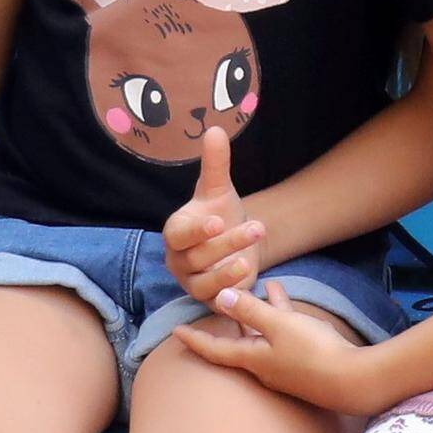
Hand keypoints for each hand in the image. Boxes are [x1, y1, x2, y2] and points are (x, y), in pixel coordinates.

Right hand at [160, 131, 266, 307]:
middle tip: (255, 228)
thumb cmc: (220, 214)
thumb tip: (216, 129)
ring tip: (249, 259)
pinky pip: (217, 302)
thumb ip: (216, 164)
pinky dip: (230, 294)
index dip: (197, 229)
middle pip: (197, 257)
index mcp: (176, 233)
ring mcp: (193, 283)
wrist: (233, 244)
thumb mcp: (219, 190)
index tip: (219, 220)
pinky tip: (249, 284)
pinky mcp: (210, 300)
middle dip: (227, 243)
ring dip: (227, 272)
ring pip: (205, 283)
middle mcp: (179, 260)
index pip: (179, 234)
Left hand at [173, 279, 383, 411]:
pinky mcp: (306, 363)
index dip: (194, 339)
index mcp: (252, 359)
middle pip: (240, 340)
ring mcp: (286, 367)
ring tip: (264, 284)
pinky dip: (284, 316)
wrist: (354, 382)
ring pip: (266, 333)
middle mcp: (265, 367)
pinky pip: (286, 334)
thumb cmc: (313, 353)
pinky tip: (287, 298)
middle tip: (218, 302)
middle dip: (233, 318)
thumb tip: (220, 297)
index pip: (214, 349)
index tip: (176, 332)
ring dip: (263, 310)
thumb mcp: (279, 326)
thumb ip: (250, 311)